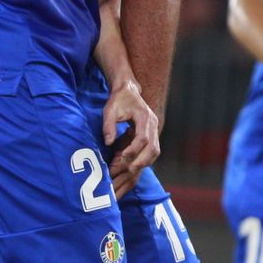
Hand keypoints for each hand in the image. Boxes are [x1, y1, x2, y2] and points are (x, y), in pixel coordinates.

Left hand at [103, 80, 159, 198]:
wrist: (128, 92)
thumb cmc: (118, 100)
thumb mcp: (109, 109)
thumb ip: (108, 125)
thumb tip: (108, 143)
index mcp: (145, 117)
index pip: (143, 138)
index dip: (134, 149)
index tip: (122, 156)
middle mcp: (153, 125)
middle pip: (153, 149)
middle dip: (141, 161)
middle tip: (127, 170)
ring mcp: (154, 130)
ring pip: (154, 153)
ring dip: (143, 163)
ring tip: (127, 170)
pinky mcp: (151, 135)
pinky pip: (151, 152)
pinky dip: (142, 160)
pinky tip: (129, 165)